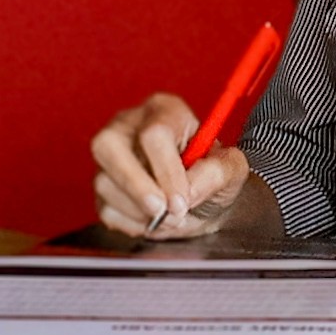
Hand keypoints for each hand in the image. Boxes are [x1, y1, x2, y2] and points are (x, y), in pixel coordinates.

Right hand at [87, 90, 260, 240]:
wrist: (203, 204)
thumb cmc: (213, 178)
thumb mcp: (232, 170)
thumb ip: (218, 172)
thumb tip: (189, 188)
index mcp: (164, 111)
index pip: (154, 134)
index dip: (167, 171)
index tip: (182, 200)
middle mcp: (129, 127)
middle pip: (109, 145)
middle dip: (136, 186)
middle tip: (160, 211)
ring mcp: (110, 157)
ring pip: (104, 181)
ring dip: (139, 210)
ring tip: (169, 218)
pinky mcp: (103, 185)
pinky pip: (105, 207)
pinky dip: (131, 223)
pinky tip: (153, 220)